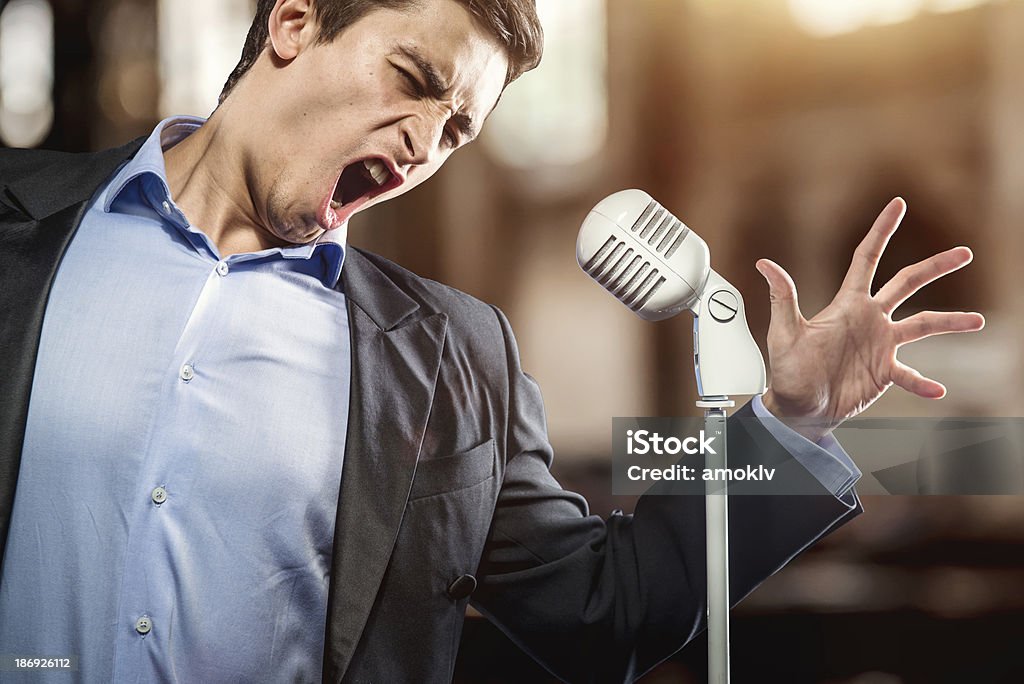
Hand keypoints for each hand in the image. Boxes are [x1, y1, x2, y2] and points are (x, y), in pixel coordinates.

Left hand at [757, 197, 984, 441]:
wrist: (797, 406)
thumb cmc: (788, 370)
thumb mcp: (784, 333)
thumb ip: (782, 298)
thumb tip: (764, 263)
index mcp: (847, 303)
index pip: (868, 258)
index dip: (881, 230)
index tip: (897, 204)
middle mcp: (870, 318)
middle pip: (908, 283)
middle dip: (935, 266)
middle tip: (964, 253)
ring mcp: (881, 345)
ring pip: (924, 325)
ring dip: (950, 322)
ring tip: (977, 321)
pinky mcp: (885, 373)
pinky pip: (910, 375)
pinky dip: (923, 382)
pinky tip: (938, 389)